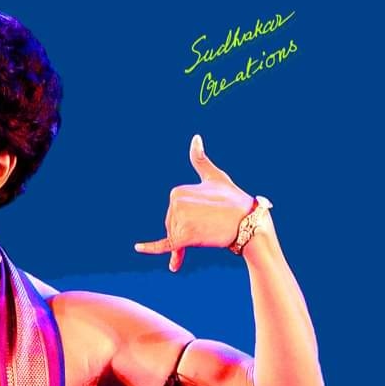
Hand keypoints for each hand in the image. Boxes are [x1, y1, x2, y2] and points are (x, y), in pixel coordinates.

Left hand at [134, 134, 255, 272]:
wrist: (246, 221)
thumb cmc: (232, 198)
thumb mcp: (214, 176)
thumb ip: (200, 160)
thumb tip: (195, 137)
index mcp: (177, 191)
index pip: (174, 212)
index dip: (189, 216)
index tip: (207, 214)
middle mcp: (175, 205)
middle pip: (172, 224)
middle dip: (187, 230)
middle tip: (211, 224)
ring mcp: (179, 221)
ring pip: (174, 237)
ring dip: (185, 243)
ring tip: (207, 236)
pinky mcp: (184, 238)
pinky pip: (163, 246)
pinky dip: (150, 248)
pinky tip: (138, 247)